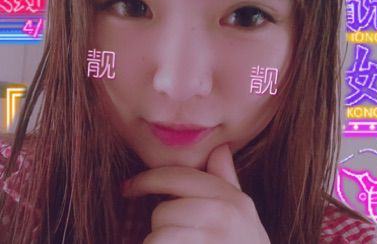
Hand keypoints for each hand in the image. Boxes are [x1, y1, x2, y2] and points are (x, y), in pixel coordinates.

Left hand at [121, 144, 269, 243]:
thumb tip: (220, 147)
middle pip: (163, 211)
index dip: (147, 179)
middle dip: (161, 226)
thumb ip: (227, 180)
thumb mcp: (243, 215)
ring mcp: (211, 242)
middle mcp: (224, 218)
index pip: (178, 176)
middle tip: (174, 237)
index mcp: (233, 200)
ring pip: (158, 237)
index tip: (128, 186)